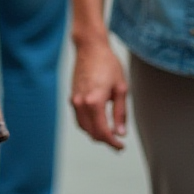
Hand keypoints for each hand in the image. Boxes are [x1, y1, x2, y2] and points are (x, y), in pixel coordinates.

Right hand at [70, 34, 128, 148]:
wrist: (90, 47)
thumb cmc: (108, 64)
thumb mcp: (120, 88)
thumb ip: (120, 113)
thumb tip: (120, 133)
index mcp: (95, 102)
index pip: (103, 132)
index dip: (113, 143)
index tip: (121, 146)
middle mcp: (81, 103)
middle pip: (92, 132)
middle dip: (105, 139)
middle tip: (118, 140)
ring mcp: (74, 100)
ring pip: (83, 127)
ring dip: (96, 133)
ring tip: (110, 131)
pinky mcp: (72, 96)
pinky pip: (79, 117)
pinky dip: (88, 124)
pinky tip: (99, 120)